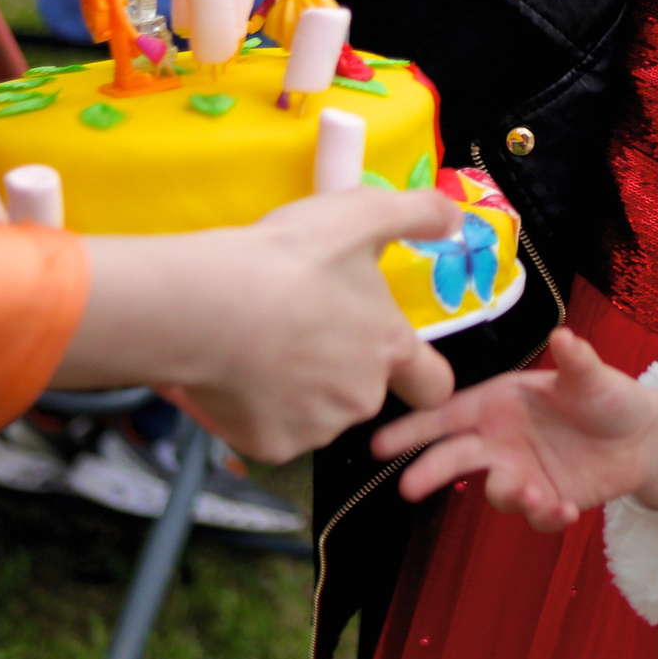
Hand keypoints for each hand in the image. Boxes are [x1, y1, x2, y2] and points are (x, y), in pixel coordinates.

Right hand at [57, 188, 462, 461]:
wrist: (203, 306)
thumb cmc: (288, 259)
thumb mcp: (362, 213)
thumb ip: (417, 212)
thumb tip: (454, 218)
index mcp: (390, 348)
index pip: (433, 384)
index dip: (421, 375)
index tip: (398, 361)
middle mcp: (361, 398)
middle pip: (362, 391)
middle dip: (340, 367)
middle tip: (300, 325)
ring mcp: (315, 428)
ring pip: (316, 412)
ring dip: (299, 388)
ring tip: (263, 342)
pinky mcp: (269, 446)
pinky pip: (271, 430)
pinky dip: (258, 408)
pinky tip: (237, 371)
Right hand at [375, 328, 657, 528]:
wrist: (641, 436)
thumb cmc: (607, 394)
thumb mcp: (592, 375)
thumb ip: (576, 360)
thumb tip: (564, 336)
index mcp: (499, 402)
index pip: (448, 415)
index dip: (413, 428)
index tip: (379, 444)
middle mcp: (501, 439)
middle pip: (455, 457)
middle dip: (430, 471)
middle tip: (409, 487)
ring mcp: (520, 472)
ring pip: (496, 491)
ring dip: (506, 494)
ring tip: (531, 492)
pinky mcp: (545, 499)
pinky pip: (535, 515)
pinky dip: (545, 516)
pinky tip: (565, 510)